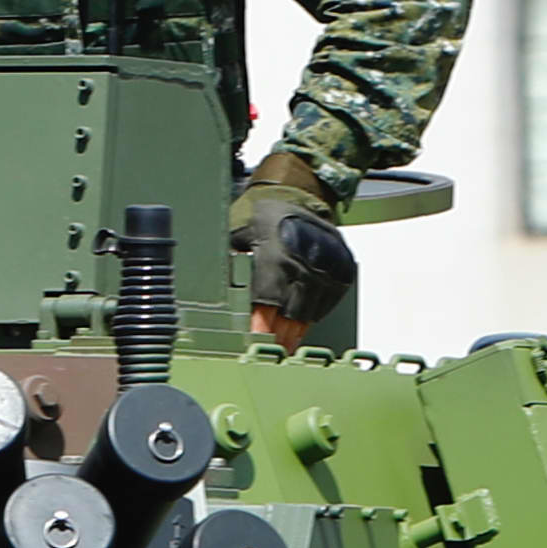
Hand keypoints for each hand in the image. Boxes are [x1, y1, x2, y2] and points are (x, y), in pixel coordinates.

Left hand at [230, 150, 357, 342]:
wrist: (302, 193)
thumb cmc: (266, 211)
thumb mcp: (238, 233)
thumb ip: (230, 263)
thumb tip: (207, 289)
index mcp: (275, 260)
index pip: (266, 307)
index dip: (259, 330)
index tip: (252, 344)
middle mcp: (303, 268)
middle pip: (289, 318)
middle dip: (277, 339)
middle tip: (268, 354)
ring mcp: (325, 272)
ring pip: (309, 315)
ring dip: (294, 333)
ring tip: (282, 348)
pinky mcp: (339, 273)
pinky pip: (325, 305)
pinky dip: (311, 317)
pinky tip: (299, 326)